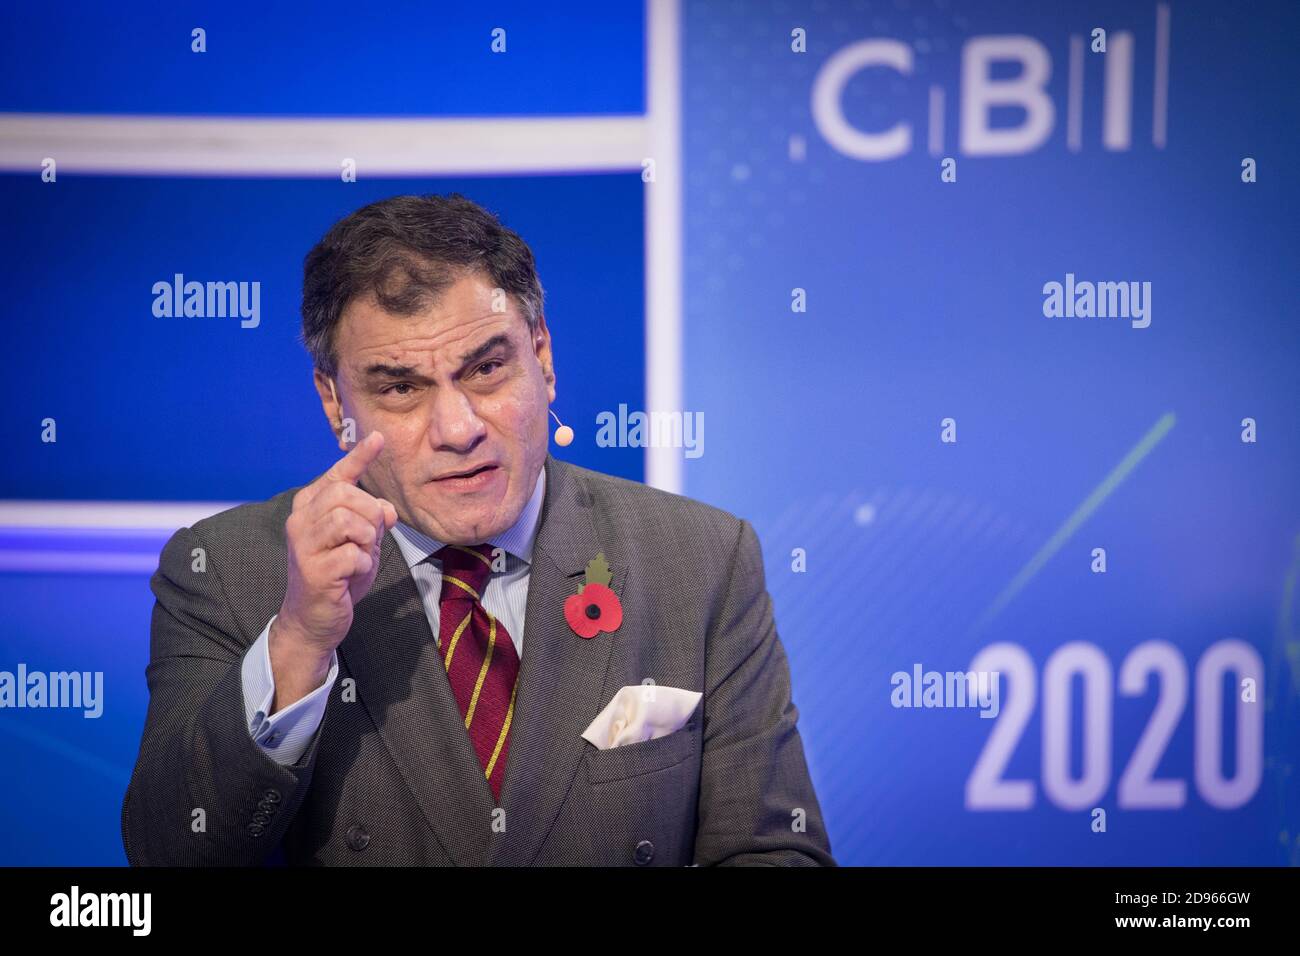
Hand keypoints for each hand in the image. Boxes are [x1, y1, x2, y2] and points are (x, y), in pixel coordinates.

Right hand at [271, 431, 398, 705]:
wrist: (314, 618)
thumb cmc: (339, 574)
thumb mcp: (362, 541)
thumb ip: (373, 519)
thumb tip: (387, 510)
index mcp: (310, 507)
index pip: (338, 475)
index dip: (360, 456)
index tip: (378, 437)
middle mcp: (300, 520)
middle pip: (346, 494)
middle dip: (370, 514)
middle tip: (369, 538)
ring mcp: (303, 544)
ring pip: (350, 520)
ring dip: (367, 540)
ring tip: (360, 556)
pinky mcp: (312, 569)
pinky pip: (353, 554)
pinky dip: (362, 565)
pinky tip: (351, 575)